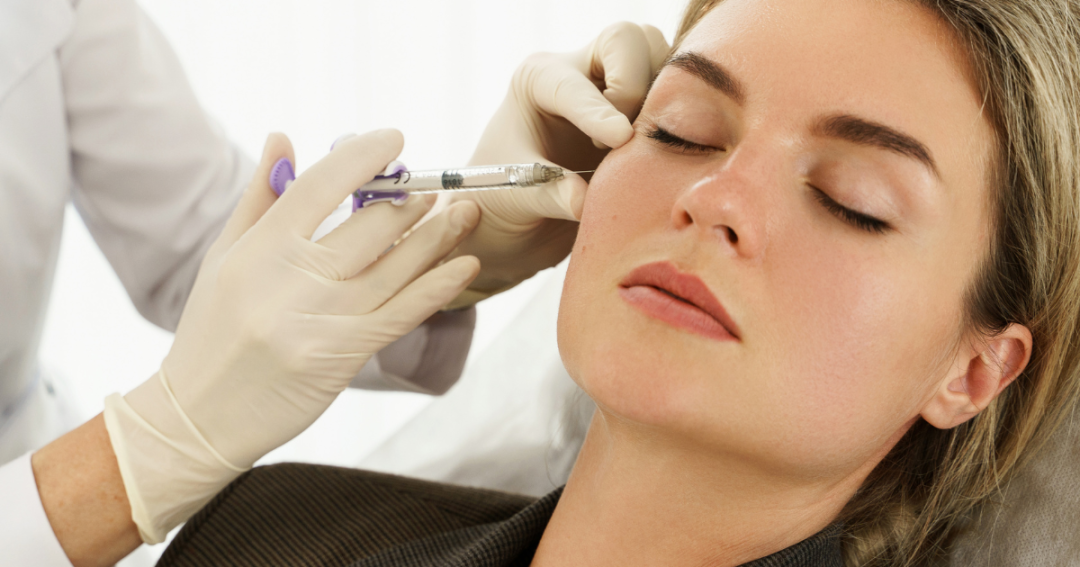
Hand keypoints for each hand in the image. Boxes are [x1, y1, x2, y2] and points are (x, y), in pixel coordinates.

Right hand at [103, 130, 480, 541]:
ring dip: (438, 236)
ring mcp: (322, 318)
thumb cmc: (210, 334)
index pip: (319, 185)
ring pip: (396, 266)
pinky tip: (465, 265)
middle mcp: (292, 279)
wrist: (200, 418)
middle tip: (433, 189)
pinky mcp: (344, 354)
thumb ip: (260, 197)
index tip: (394, 138)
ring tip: (464, 213)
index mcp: (259, 249)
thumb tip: (284, 137)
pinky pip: (402, 312)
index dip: (363, 156)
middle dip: (410, 200)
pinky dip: (438, 286)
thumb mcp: (223, 258)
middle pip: (369, 225)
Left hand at [443, 22, 669, 307]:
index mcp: (538, 78)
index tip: (618, 139)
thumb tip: (583, 201)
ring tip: (638, 148)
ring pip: (663, 57)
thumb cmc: (503, 196)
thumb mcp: (514, 196)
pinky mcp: (646, 109)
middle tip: (619, 141)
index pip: (575, 81)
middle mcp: (581, 69)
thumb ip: (547, 194)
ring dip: (665, 98)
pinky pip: (682, 92)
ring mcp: (618, 85)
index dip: (598, 110)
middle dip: (634, 85)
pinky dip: (684, 116)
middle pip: (629, 39)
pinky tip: (663, 154)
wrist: (518, 215)